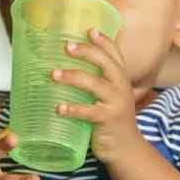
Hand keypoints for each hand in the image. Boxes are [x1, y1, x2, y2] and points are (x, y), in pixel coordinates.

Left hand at [51, 28, 141, 164]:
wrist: (125, 149)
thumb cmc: (111, 120)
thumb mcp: (107, 98)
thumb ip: (93, 84)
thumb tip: (62, 70)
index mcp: (120, 80)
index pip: (115, 55)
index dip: (104, 41)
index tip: (89, 30)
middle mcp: (121, 88)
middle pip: (106, 64)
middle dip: (87, 52)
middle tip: (67, 46)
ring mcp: (116, 104)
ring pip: (95, 84)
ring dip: (73, 77)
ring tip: (54, 74)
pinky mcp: (108, 120)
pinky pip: (90, 112)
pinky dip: (73, 109)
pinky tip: (59, 107)